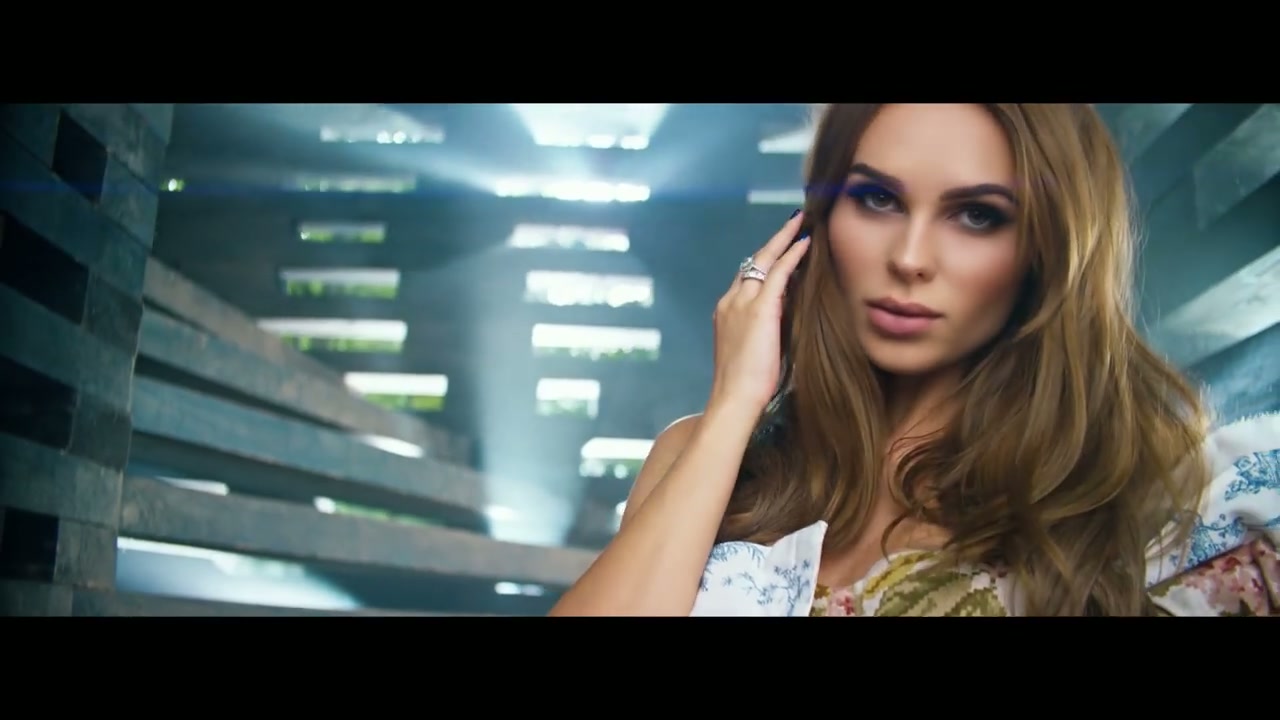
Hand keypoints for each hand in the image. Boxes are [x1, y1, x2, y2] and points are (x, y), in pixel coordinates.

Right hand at [708, 211, 810, 414]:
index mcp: (726, 313)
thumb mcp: (754, 351)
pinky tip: (805, 244)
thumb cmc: (746, 386)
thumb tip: (787, 320)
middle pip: (752, 262)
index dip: (764, 263)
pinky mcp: (759, 308)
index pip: (747, 280)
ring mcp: (742, 303)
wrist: (735, 397)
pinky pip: (778, 272)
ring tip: (800, 225)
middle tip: (792, 223)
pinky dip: (792, 255)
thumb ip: (766, 332)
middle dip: (773, 242)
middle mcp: (730, 301)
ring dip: (783, 241)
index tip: (778, 252)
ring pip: (763, 260)